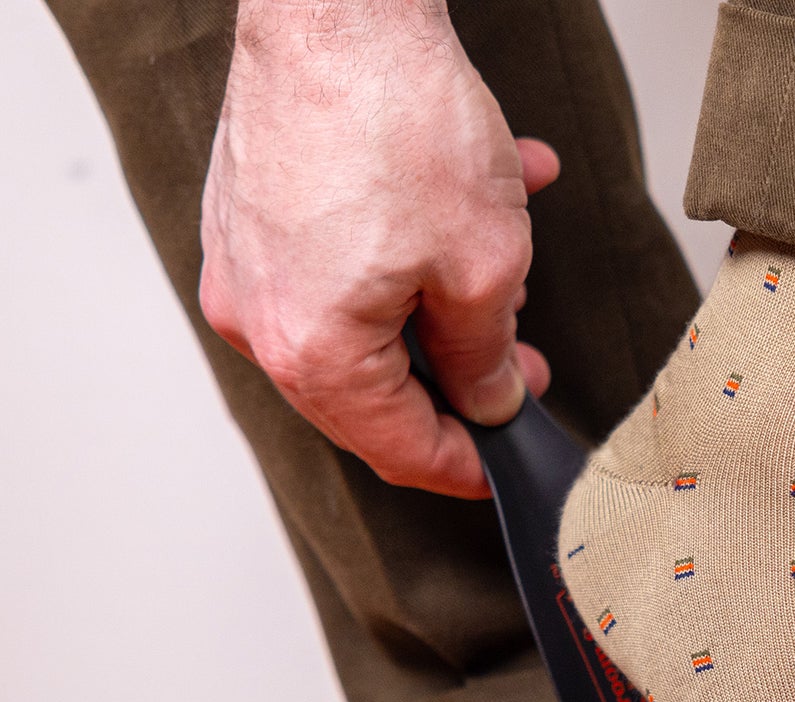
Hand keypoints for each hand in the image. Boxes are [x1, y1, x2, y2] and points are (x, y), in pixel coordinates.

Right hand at [199, 0, 556, 497]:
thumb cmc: (396, 116)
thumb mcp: (484, 268)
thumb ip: (487, 359)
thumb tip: (491, 402)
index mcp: (314, 353)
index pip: (401, 451)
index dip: (468, 467)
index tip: (510, 461)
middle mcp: (261, 321)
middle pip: (377, 399)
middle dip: (461, 386)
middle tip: (523, 367)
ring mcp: (247, 268)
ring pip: (366, 330)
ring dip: (444, 313)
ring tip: (509, 271)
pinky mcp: (252, 218)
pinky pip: (341, 269)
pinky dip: (410, 257)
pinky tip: (475, 213)